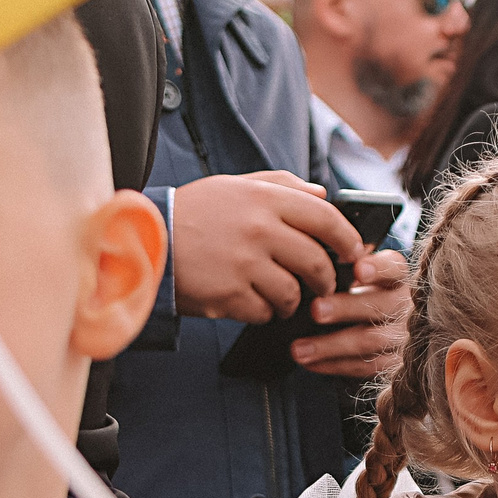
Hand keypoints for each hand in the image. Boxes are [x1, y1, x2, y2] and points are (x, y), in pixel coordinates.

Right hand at [169, 170, 365, 323]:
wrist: (144, 242)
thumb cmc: (192, 214)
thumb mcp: (233, 186)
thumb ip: (280, 186)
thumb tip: (322, 196)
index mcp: (264, 199)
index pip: (326, 218)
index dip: (347, 239)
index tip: (353, 253)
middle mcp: (259, 229)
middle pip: (316, 261)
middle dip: (325, 280)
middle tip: (322, 285)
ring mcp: (245, 264)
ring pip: (294, 293)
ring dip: (292, 300)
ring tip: (280, 296)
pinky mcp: (230, 295)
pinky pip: (266, 312)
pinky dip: (263, 312)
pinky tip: (249, 301)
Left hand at [293, 250, 410, 378]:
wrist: (390, 325)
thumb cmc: (365, 291)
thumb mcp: (362, 270)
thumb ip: (346, 260)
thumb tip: (317, 251)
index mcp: (397, 276)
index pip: (393, 268)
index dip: (377, 269)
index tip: (358, 270)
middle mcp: (405, 305)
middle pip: (379, 306)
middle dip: (345, 308)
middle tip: (315, 310)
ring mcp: (403, 336)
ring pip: (370, 341)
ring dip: (331, 346)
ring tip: (299, 349)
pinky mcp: (396, 364)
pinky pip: (365, 367)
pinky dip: (334, 366)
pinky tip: (309, 363)